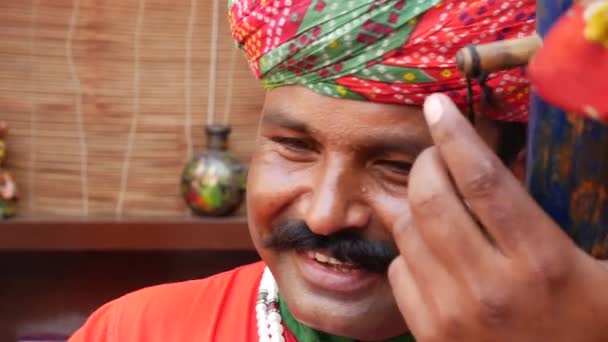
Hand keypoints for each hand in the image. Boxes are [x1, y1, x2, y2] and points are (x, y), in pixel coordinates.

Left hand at [388, 94, 607, 341]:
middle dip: (427, 162)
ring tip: (437, 202)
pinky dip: (409, 249)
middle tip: (438, 156)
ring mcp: (453, 313)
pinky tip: (432, 250)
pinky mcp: (429, 334)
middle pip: (431, 197)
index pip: (483, 179)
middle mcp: (490, 286)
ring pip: (406, 230)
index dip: (455, 134)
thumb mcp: (605, 274)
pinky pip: (398, 270)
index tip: (438, 106)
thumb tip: (534, 159)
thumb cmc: (588, 330)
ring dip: (415, 204)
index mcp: (543, 263)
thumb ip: (580, 214)